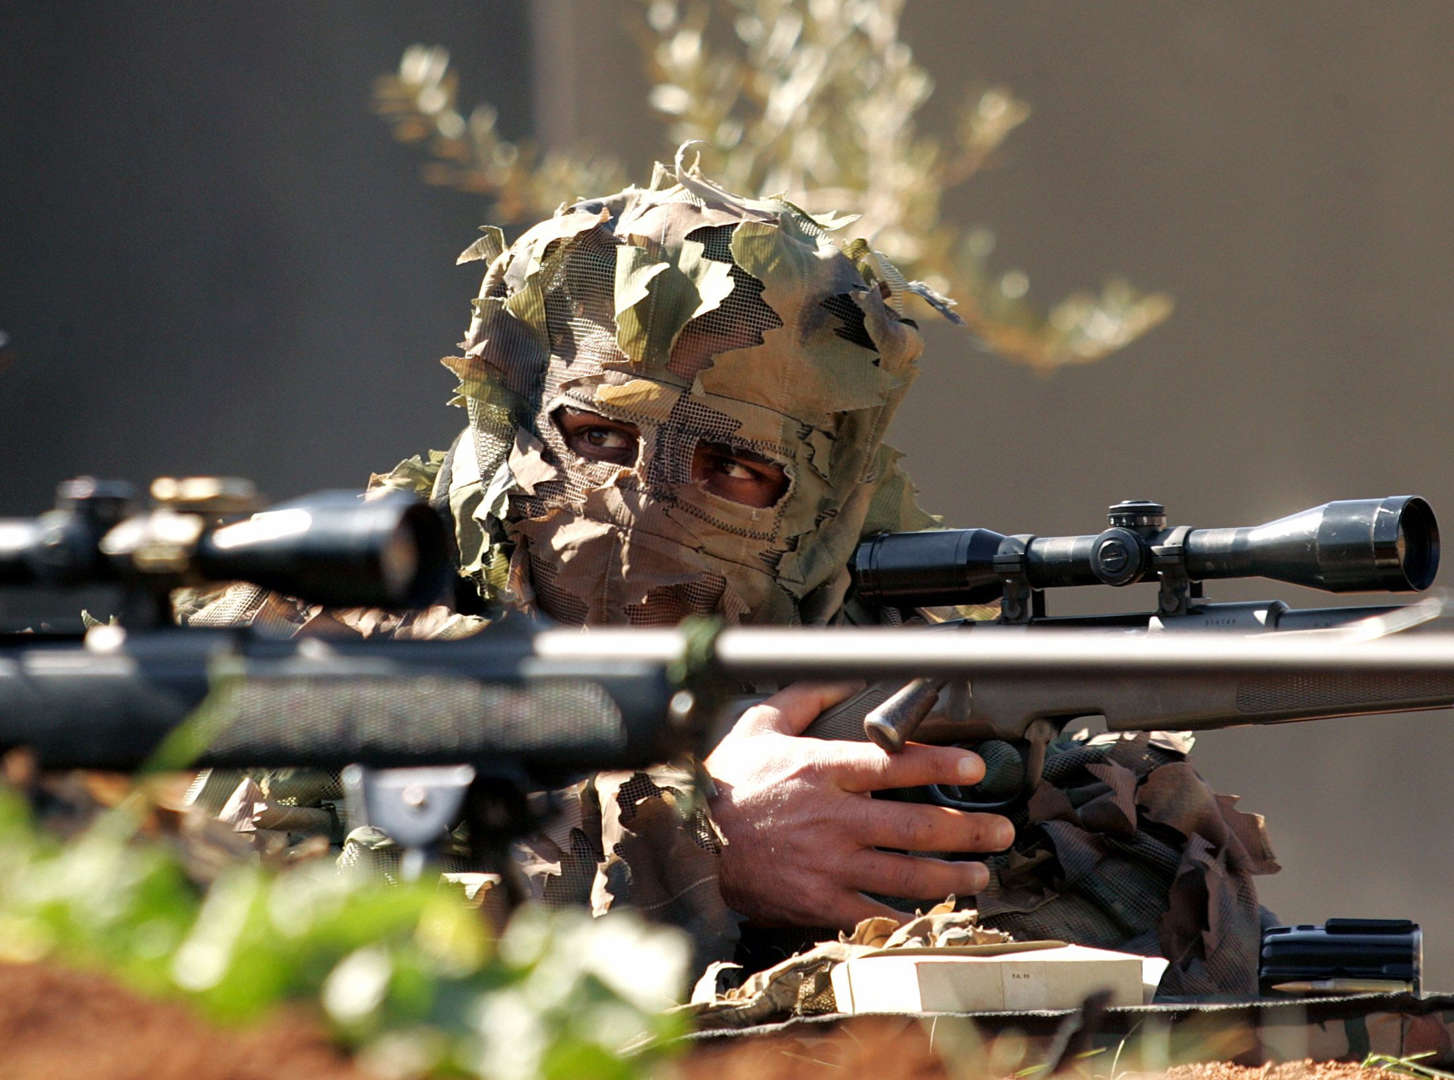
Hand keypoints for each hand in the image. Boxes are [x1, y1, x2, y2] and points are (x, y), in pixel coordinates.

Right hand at [703, 680, 1014, 928]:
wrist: (688, 842)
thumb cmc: (725, 782)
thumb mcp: (760, 723)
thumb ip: (807, 695)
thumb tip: (846, 675)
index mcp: (822, 771)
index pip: (894, 764)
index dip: (941, 763)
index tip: (976, 765)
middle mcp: (833, 818)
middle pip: (916, 825)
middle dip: (968, 828)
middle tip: (1002, 830)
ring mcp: (829, 864)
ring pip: (906, 873)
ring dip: (952, 874)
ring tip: (981, 872)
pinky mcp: (819, 901)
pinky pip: (873, 913)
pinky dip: (907, 917)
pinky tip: (934, 913)